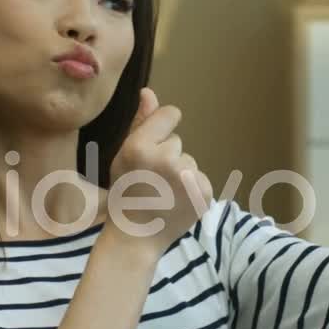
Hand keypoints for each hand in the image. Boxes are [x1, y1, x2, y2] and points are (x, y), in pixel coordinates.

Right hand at [107, 87, 213, 253]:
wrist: (137, 236)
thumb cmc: (126, 192)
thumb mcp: (124, 155)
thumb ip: (140, 122)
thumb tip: (149, 92)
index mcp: (140, 147)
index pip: (171, 113)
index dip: (162, 127)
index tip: (153, 145)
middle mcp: (165, 159)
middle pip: (177, 142)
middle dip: (166, 156)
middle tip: (150, 181)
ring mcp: (187, 177)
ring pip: (188, 160)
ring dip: (178, 173)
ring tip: (162, 193)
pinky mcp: (204, 192)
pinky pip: (199, 177)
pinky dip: (191, 189)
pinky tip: (175, 202)